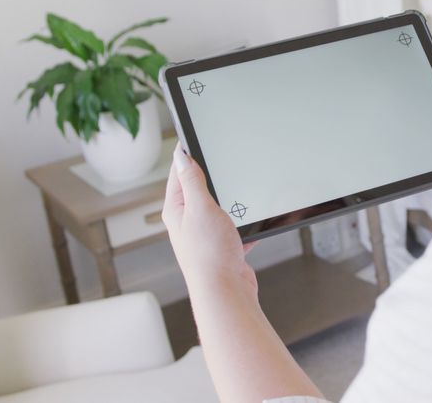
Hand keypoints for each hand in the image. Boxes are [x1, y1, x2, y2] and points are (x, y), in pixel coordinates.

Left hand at [163, 148, 257, 294]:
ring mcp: (205, 237)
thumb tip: (181, 156)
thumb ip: (192, 180)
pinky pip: (234, 230)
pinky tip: (254, 226)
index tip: (195, 139)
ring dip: (231, 203)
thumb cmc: (209, 254)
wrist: (225, 291)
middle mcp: (187, 223)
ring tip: (241, 195)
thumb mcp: (200, 207)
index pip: (178, 175)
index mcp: (176, 210)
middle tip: (222, 162)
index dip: (186, 156)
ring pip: (219, 211)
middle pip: (199, 191)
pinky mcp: (222, 248)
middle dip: (212, 178)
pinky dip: (244, 226)